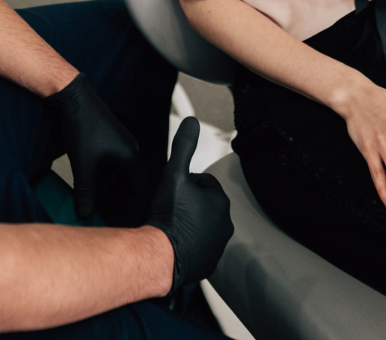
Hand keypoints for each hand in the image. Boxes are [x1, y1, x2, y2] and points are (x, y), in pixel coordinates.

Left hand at [45, 73, 148, 225]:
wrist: (72, 97)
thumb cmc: (81, 125)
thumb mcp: (83, 165)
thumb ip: (86, 193)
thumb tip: (85, 216)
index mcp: (131, 157)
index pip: (142, 192)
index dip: (135, 211)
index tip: (128, 226)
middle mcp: (130, 152)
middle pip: (133, 186)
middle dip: (123, 205)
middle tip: (112, 221)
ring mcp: (120, 146)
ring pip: (122, 178)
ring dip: (112, 194)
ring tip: (100, 209)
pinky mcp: (109, 142)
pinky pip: (113, 168)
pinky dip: (105, 183)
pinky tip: (91, 191)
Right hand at [147, 117, 233, 294]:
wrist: (160, 256)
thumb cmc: (168, 215)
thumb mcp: (173, 174)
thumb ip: (184, 146)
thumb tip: (192, 121)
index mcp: (220, 201)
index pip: (203, 182)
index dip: (185, 184)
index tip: (172, 193)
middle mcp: (225, 224)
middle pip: (203, 204)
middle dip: (188, 204)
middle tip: (168, 208)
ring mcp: (218, 246)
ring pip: (201, 226)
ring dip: (188, 223)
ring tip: (169, 225)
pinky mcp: (209, 264)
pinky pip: (199, 248)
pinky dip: (188, 244)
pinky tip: (173, 242)